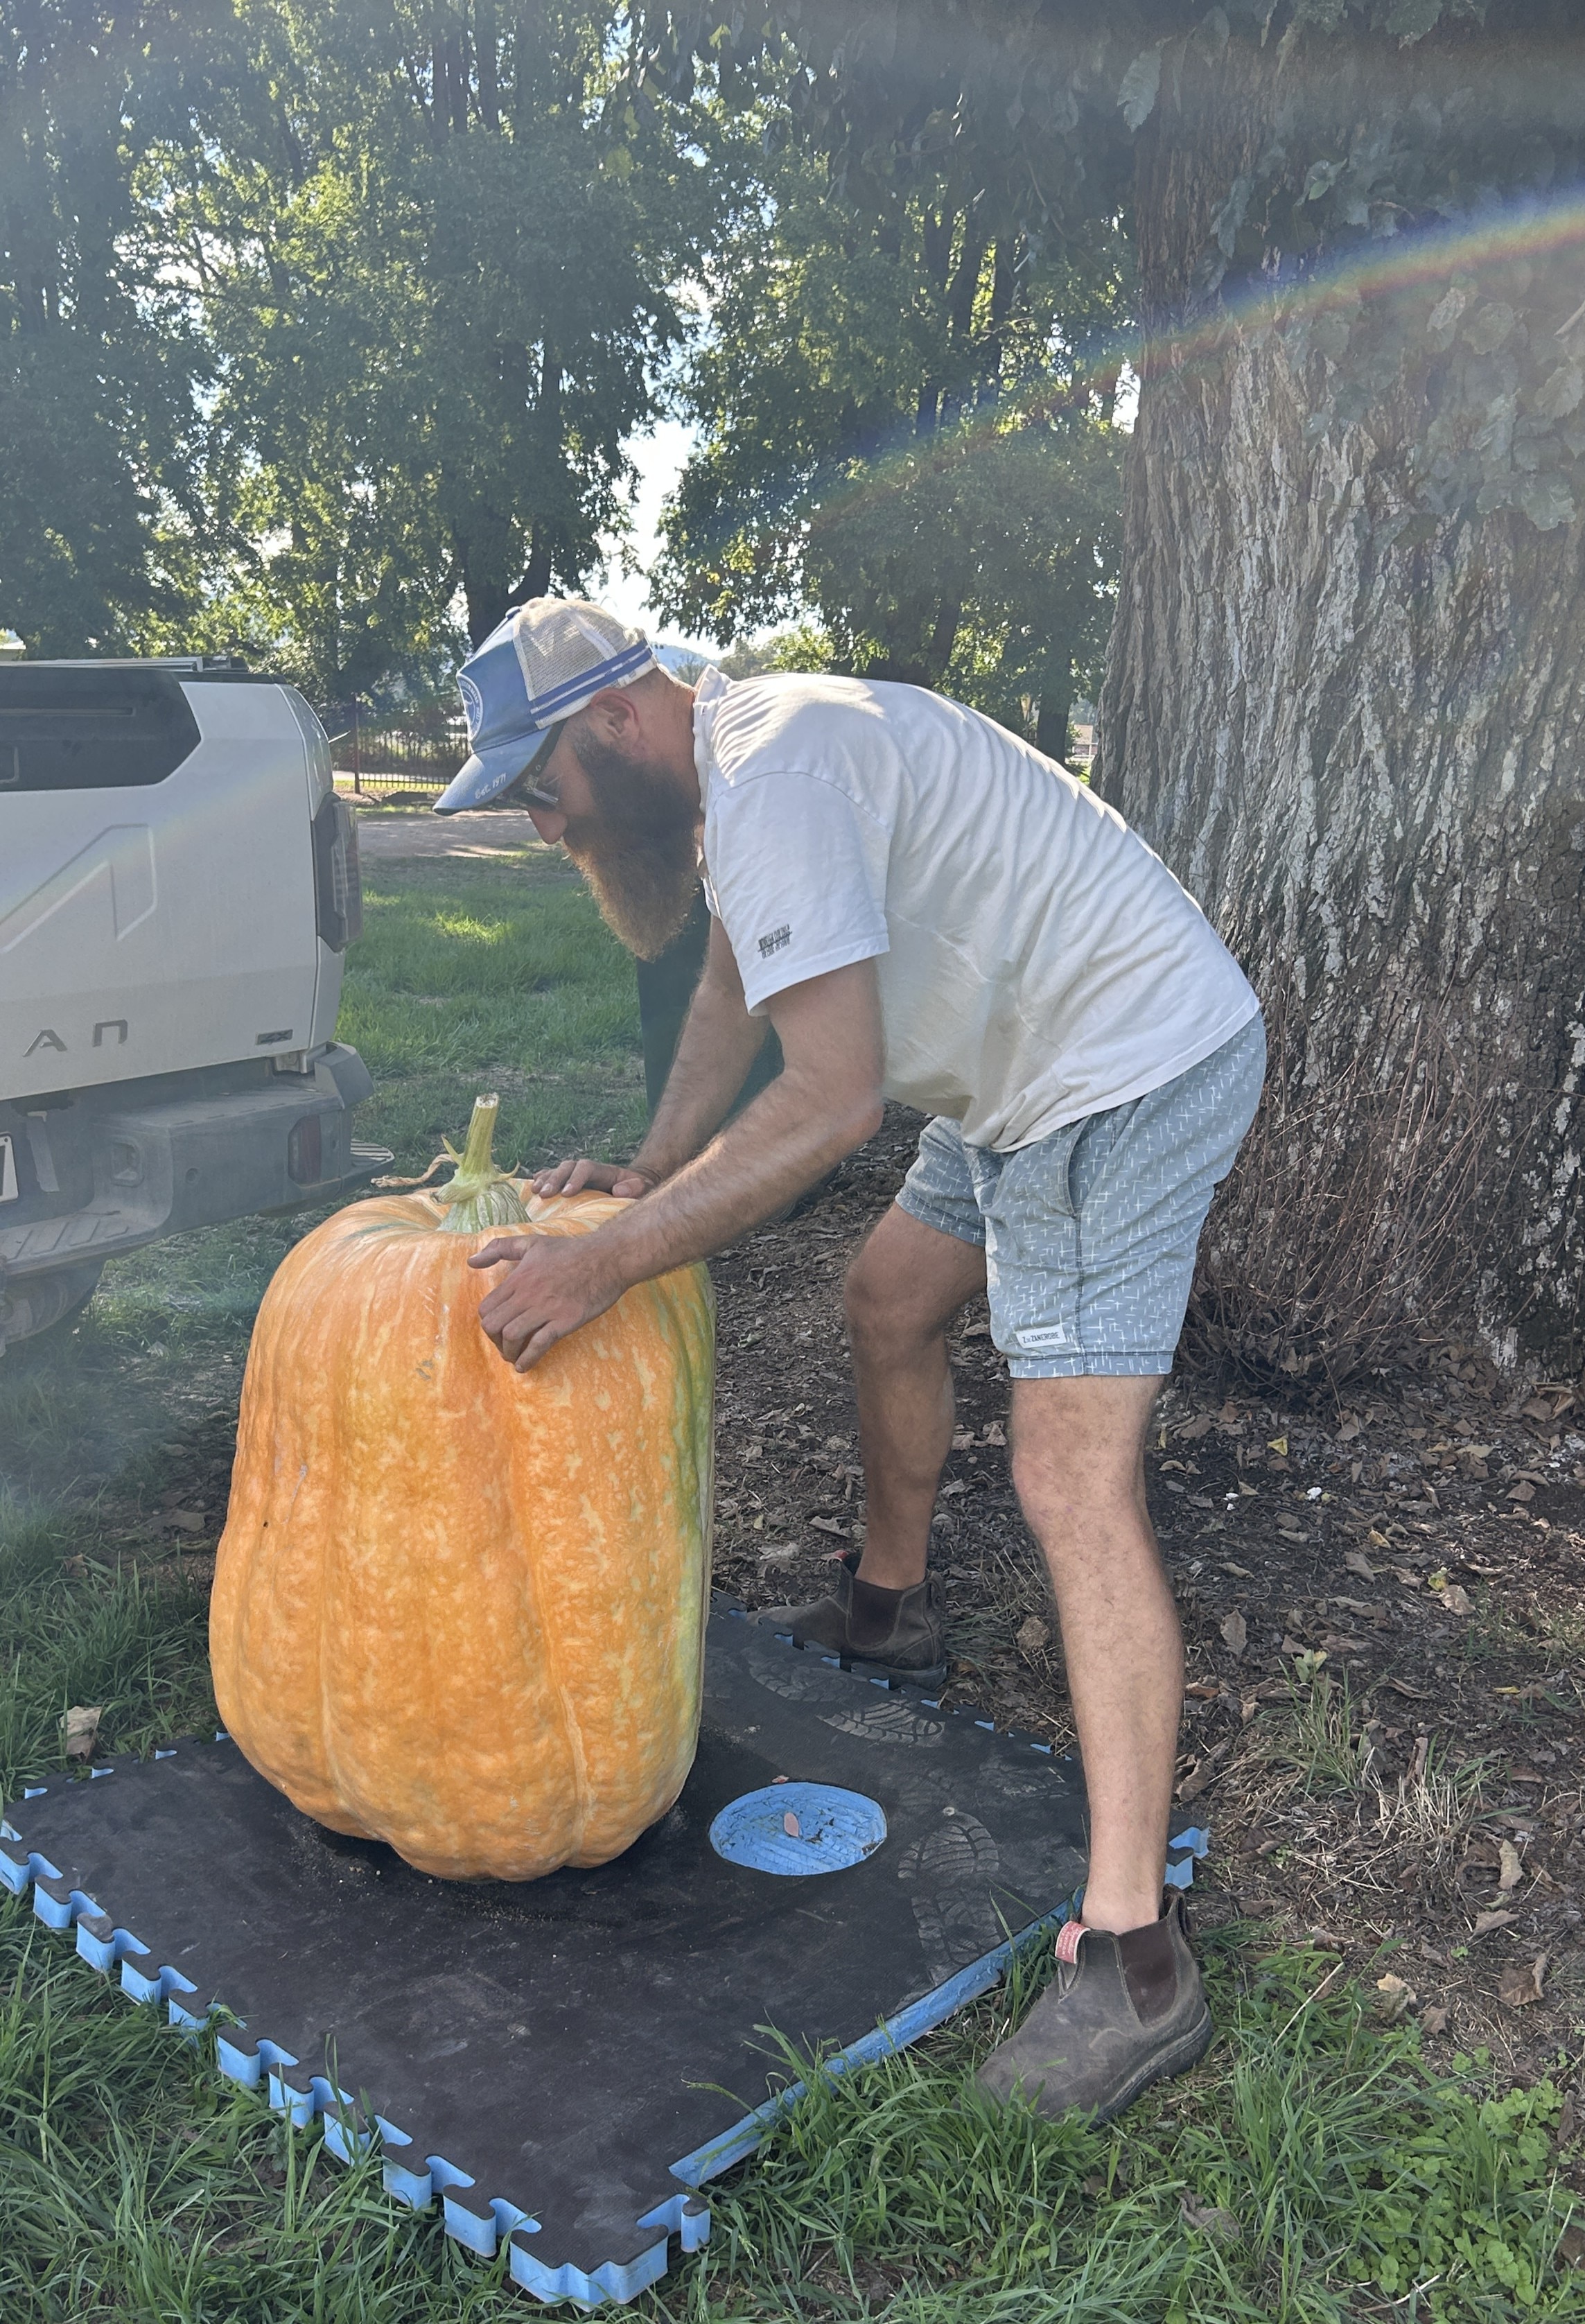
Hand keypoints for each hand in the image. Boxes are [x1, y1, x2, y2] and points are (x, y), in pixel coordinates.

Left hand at [470, 1234, 625, 1369]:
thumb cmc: (570, 1251)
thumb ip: (499, 1248)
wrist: (606, 1258)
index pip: (487, 1308)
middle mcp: (527, 1294)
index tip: (497, 1329)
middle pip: (494, 1325)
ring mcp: (546, 1308)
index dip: (488, 1323)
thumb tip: (471, 1261)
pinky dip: (528, 1358)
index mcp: (518, 1278)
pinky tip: (524, 1365)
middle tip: (504, 1345)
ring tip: (514, 1356)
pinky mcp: (565, 1320)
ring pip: (512, 1336)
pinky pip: (539, 1344)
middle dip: (494, 1340)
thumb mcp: (531, 1243)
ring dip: (508, 1351)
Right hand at [528, 1155, 659, 1199]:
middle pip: (568, 1167)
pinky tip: (531, 1187)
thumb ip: (635, 1188)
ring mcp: (575, 1175)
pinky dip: (541, 1180)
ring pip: (557, 1171)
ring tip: (535, 1191)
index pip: (586, 1168)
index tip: (567, 1194)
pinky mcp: (568, 1183)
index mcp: (603, 1171)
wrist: (631, 1188)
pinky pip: (552, 1178)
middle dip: (555, 1179)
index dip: (575, 1178)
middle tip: (545, 1195)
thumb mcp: (642, 1188)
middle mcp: (586, 1170)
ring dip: (545, 1179)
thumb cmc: (636, 1191)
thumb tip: (618, 1190)